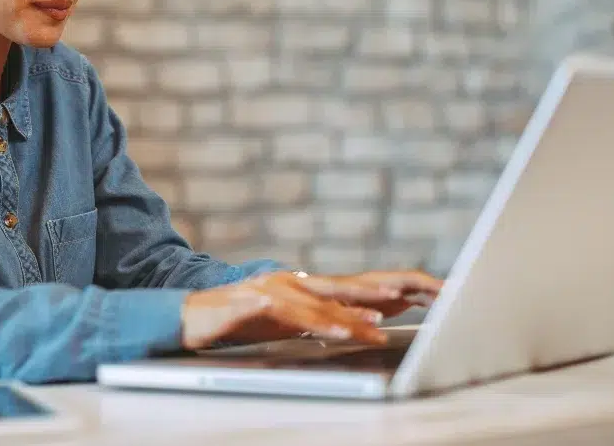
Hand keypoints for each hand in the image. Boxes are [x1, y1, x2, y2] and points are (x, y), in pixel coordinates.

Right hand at [180, 269, 442, 349]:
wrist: (188, 315)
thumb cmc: (238, 320)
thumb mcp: (286, 322)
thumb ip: (320, 319)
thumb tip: (359, 326)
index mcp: (304, 285)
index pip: (354, 287)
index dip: (389, 290)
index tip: (424, 296)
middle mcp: (294, 281)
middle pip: (347, 287)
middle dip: (385, 294)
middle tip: (419, 299)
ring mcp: (274, 289)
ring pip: (322, 305)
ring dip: (353, 317)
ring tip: (379, 329)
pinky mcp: (254, 302)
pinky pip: (292, 316)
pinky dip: (318, 324)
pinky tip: (337, 333)